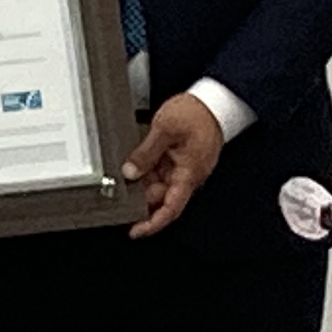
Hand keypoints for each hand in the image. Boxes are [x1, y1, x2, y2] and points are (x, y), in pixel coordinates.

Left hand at [123, 92, 225, 239]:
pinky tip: (136, 164)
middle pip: (161, 199)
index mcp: (188, 175)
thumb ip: (146, 153)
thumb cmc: (197, 114)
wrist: (212, 101)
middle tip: (120, 194)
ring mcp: (184, 168)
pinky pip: (162, 172)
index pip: (170, 209)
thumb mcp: (165, 129)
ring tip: (127, 173)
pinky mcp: (181, 160)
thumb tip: (130, 172)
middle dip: (141, 199)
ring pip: (159, 185)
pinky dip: (148, 172)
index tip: (135, 231)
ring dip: (142, 183)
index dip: (152, 224)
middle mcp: (187, 176)